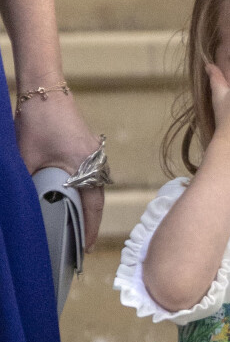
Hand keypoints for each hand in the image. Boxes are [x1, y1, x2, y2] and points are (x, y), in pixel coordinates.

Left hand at [14, 91, 104, 251]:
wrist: (45, 90)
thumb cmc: (37, 122)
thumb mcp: (25, 159)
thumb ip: (25, 184)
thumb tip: (20, 207)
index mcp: (84, 165)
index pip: (92, 205)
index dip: (89, 229)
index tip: (84, 250)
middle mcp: (95, 160)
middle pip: (97, 198)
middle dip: (89, 222)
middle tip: (79, 244)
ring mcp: (93, 152)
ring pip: (94, 186)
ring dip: (86, 205)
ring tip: (76, 225)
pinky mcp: (87, 146)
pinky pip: (91, 174)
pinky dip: (83, 190)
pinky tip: (71, 197)